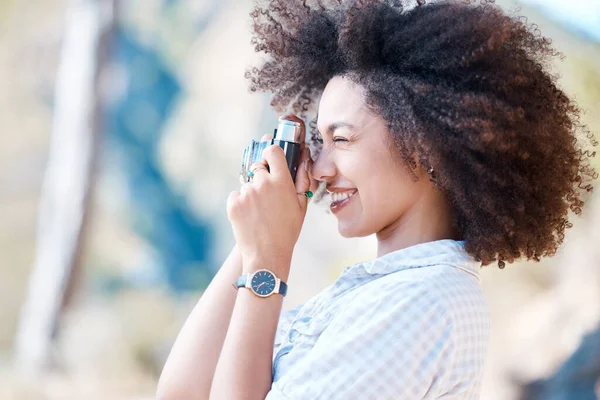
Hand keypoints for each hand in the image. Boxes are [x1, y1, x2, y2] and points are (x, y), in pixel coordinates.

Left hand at [227, 115, 317, 273]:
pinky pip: (236, 195)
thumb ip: (301, 180)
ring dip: (252, 192)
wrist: (267, 254)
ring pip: (248, 183)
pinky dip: (241, 202)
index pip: (272, 151)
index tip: (271, 158)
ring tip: (260, 212)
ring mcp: (246, 193)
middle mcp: (262, 183)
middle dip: (262, 176)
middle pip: (258, 167)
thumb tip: (302, 160)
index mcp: (281, 181)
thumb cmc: (287, 231)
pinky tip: (250, 216)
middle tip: (268, 195)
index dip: (271, 153)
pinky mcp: (233, 203)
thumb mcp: (301, 206)